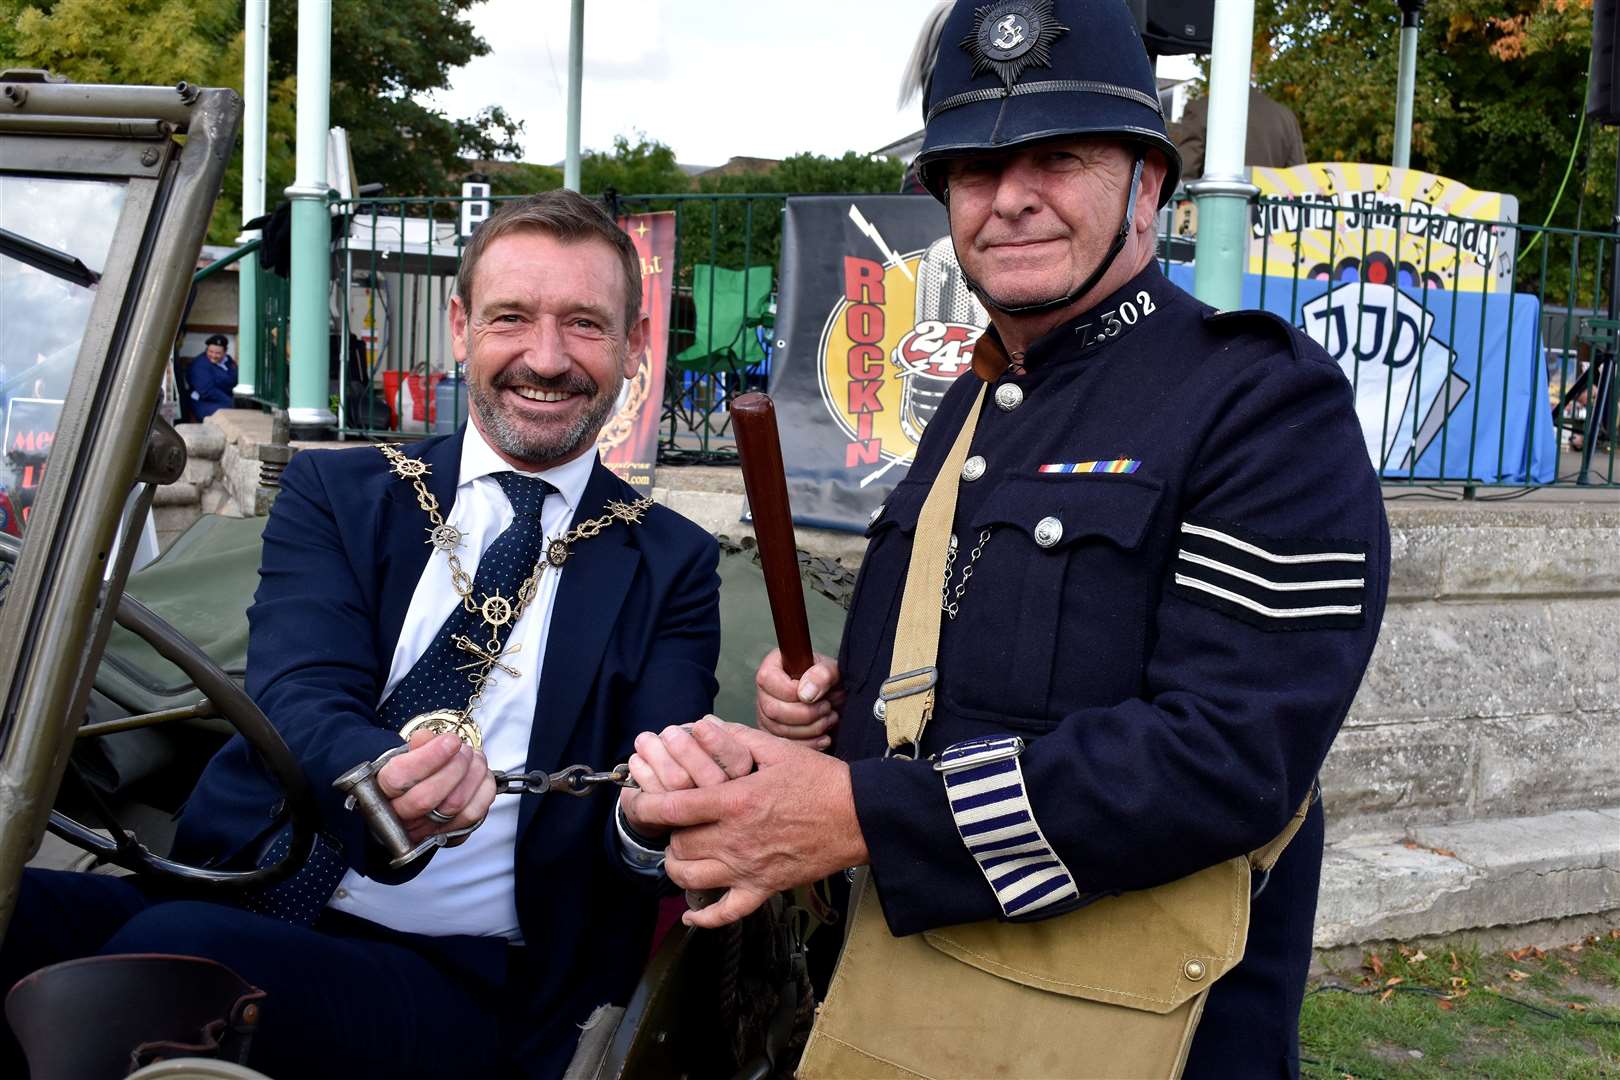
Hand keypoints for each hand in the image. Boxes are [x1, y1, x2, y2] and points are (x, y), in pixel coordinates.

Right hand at [376, 731, 496, 845]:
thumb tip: (425, 737)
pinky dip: (484, 790)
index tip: (451, 740)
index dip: (430, 757)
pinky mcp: (450, 835)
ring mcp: (425, 830)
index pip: (400, 778)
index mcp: (382, 791)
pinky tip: (481, 776)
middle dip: (455, 766)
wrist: (415, 802)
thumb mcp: (406, 756)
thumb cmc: (411, 775)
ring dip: (474, 775)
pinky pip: (474, 815)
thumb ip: (416, 746)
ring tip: (475, 758)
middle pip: (428, 797)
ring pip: (455, 805)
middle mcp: (400, 816)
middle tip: (463, 749)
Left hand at [630, 721, 868, 928]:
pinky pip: (726, 912)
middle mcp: (735, 839)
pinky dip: (704, 915)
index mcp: (735, 802)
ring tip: (682, 851)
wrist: (859, 816)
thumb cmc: (821, 780)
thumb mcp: (778, 750)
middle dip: (666, 833)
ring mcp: (748, 869)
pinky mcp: (764, 888)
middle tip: (670, 821)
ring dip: (678, 865)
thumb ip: (736, 738)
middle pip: (678, 844)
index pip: (673, 808)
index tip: (635, 800)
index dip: (644, 806)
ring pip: (692, 878)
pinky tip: (691, 910)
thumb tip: (702, 726)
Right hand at [755, 648, 843, 747]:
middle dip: (806, 714)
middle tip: (827, 708)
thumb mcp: (834, 672)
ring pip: (779, 730)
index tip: (816, 695)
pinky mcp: (773, 736)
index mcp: (773, 668)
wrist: (836, 705)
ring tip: (829, 719)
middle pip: (773, 709)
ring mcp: (766, 716)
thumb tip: (805, 693)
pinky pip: (785, 747)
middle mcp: (764, 692)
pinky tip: (825, 737)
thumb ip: (822, 674)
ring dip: (811, 729)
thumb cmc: (830, 684)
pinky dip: (809, 745)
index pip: (767, 679)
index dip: (792, 691)